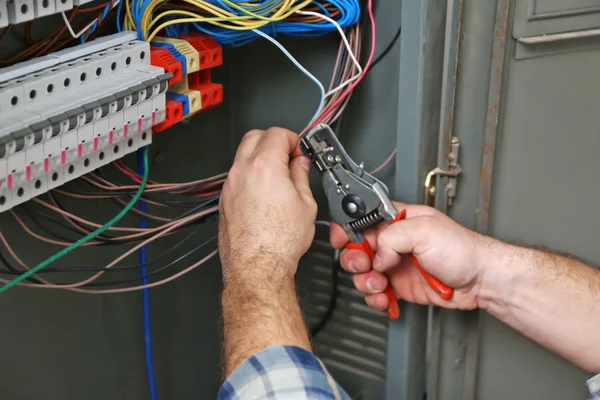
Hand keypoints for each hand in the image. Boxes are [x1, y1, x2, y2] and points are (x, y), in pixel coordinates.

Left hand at [219, 127, 317, 285]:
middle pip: (254, 136)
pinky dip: (250, 176)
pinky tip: (265, 194)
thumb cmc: (279, 242)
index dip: (293, 139)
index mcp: (264, 166)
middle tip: (289, 157)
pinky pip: (236, 177)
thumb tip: (300, 164)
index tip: (300, 151)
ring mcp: (230, 186)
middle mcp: (242, 171)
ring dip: (260, 158)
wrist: (257, 267)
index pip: (277, 133)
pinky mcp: (224, 201)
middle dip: (273, 141)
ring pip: (242, 156)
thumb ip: (301, 176)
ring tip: (278, 177)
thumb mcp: (305, 204)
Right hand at [330, 203, 487, 310]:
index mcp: (396, 219)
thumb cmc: (462, 249)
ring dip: (365, 281)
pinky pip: (375, 292)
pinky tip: (384, 297)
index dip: (347, 228)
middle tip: (364, 266)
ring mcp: (394, 264)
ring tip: (380, 284)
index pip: (361, 218)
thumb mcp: (423, 231)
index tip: (343, 239)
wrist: (480, 281)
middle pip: (356, 248)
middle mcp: (393, 241)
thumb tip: (377, 255)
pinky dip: (374, 298)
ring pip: (362, 273)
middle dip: (354, 259)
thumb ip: (391, 237)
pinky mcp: (398, 286)